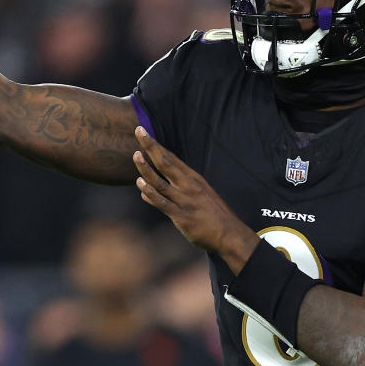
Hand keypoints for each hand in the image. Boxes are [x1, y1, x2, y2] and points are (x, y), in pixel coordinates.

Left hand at [133, 126, 258, 273]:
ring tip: (136, 155)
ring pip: (161, 182)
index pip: (171, 158)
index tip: (144, 132)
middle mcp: (188, 186)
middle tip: (139, 131)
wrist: (228, 235)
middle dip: (151, 147)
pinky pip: (163, 203)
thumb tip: (144, 191)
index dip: (156, 145)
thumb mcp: (198, 195)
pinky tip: (141, 185)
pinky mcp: (181, 216)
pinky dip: (151, 194)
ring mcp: (185, 200)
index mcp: (193, 178)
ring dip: (147, 168)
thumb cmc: (212, 215)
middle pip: (165, 163)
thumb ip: (172, 191)